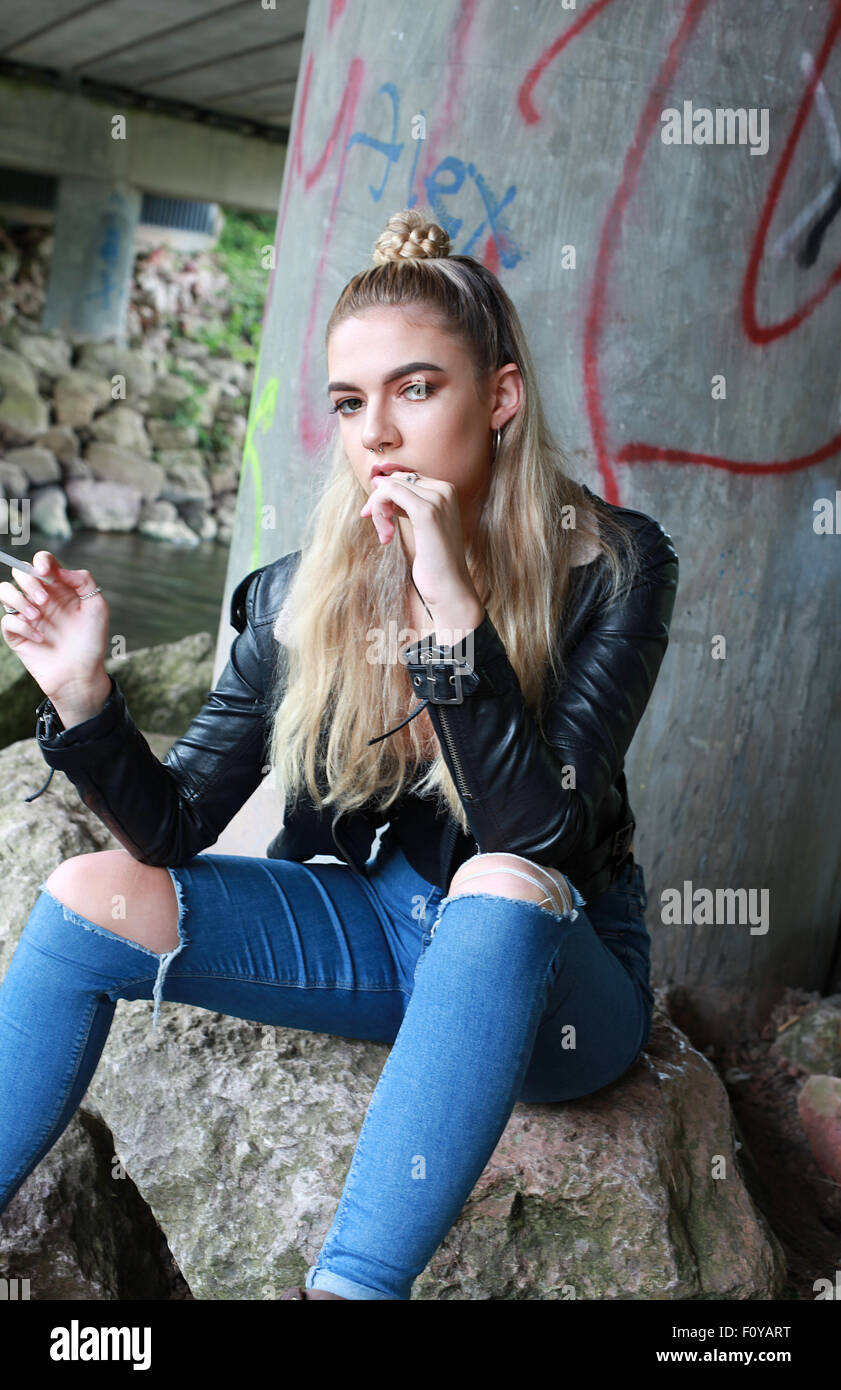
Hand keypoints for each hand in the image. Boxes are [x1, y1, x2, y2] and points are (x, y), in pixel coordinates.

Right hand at [0, 550, 109, 700]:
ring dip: (19, 599)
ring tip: (38, 616)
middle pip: (20, 572)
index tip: (45, 572)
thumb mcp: (97, 607)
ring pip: (5, 590)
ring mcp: (27, 615)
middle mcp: (41, 598)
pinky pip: (7, 620)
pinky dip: (22, 626)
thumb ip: (83, 580)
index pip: (42, 563)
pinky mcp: (17, 634)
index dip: (40, 561)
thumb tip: (58, 569)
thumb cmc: (91, 642)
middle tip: (45, 601)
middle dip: (30, 582)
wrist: (81, 675)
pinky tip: (40, 638)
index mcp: (59, 588)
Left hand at [360, 472, 483, 624]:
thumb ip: (405, 501)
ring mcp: (437, 499)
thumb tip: (378, 480)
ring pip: (390, 487)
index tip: (381, 521)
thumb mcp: (421, 525)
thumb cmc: (435, 561)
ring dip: (378, 510)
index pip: (405, 478)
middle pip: (396, 480)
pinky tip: (386, 536)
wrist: (449, 587)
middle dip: (380, 503)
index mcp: (447, 490)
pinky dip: (380, 512)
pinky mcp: (426, 511)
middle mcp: (445, 489)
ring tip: (385, 535)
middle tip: (382, 530)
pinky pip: (389, 493)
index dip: (387, 497)